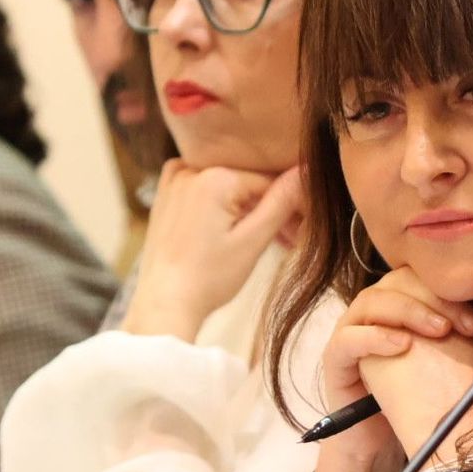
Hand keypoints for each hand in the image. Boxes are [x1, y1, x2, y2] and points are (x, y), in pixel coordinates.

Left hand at [120, 160, 305, 339]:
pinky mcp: (165, 195)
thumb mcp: (253, 242)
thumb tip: (307, 168)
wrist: (165, 303)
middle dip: (263, 205)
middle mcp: (192, 171)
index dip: (287, 205)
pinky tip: (219, 215)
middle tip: (281, 238)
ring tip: (247, 235)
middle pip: (246, 180)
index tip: (295, 230)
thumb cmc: (210, 278)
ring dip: (240, 201)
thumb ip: (282, 202)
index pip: (269, 181)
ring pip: (224, 180)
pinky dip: (212, 191)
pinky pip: (197, 179)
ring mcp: (174, 181)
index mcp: (217, 178)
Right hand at [318, 267, 472, 457]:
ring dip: (410, 311)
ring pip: (375, 300)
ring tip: (441, 332)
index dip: (468, 288)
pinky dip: (375, 337)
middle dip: (442, 298)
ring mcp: (353, 328)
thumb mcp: (457, 356)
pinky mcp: (335, 356)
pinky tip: (403, 346)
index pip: (434, 275)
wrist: (385, 435)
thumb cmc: (422, 393)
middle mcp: (377, 306)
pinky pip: (349, 337)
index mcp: (406, 298)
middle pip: (403, 281)